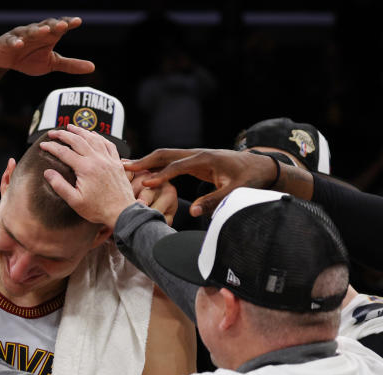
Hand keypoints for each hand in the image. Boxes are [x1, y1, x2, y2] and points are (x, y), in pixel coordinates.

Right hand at [0, 17, 93, 76]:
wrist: (3, 59)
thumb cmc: (29, 58)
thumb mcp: (52, 63)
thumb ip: (70, 65)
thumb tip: (93, 67)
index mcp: (48, 35)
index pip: (59, 26)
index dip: (68, 23)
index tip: (77, 22)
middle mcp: (36, 32)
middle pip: (46, 25)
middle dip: (54, 25)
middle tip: (63, 26)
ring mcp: (21, 36)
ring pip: (30, 31)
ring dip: (37, 31)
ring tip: (45, 31)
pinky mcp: (7, 43)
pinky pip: (12, 41)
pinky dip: (15, 42)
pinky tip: (19, 44)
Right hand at [40, 124, 135, 228]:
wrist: (122, 212)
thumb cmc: (97, 209)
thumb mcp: (75, 201)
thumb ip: (60, 186)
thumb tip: (47, 172)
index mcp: (85, 168)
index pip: (64, 152)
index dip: (52, 147)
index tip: (43, 145)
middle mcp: (97, 160)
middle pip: (77, 140)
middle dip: (63, 134)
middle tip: (52, 132)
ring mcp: (108, 159)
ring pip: (93, 138)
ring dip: (80, 131)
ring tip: (70, 127)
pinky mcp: (116, 162)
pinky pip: (108, 143)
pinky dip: (98, 137)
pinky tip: (93, 134)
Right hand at [124, 148, 277, 216]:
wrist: (259, 166)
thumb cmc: (248, 178)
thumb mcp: (235, 191)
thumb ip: (214, 201)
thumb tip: (195, 212)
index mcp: (205, 159)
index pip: (177, 166)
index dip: (160, 174)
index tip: (145, 182)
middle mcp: (197, 154)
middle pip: (165, 154)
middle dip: (144, 160)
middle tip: (124, 166)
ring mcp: (194, 156)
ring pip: (166, 156)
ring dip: (147, 161)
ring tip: (126, 166)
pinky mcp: (194, 162)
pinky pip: (171, 161)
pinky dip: (156, 165)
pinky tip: (144, 170)